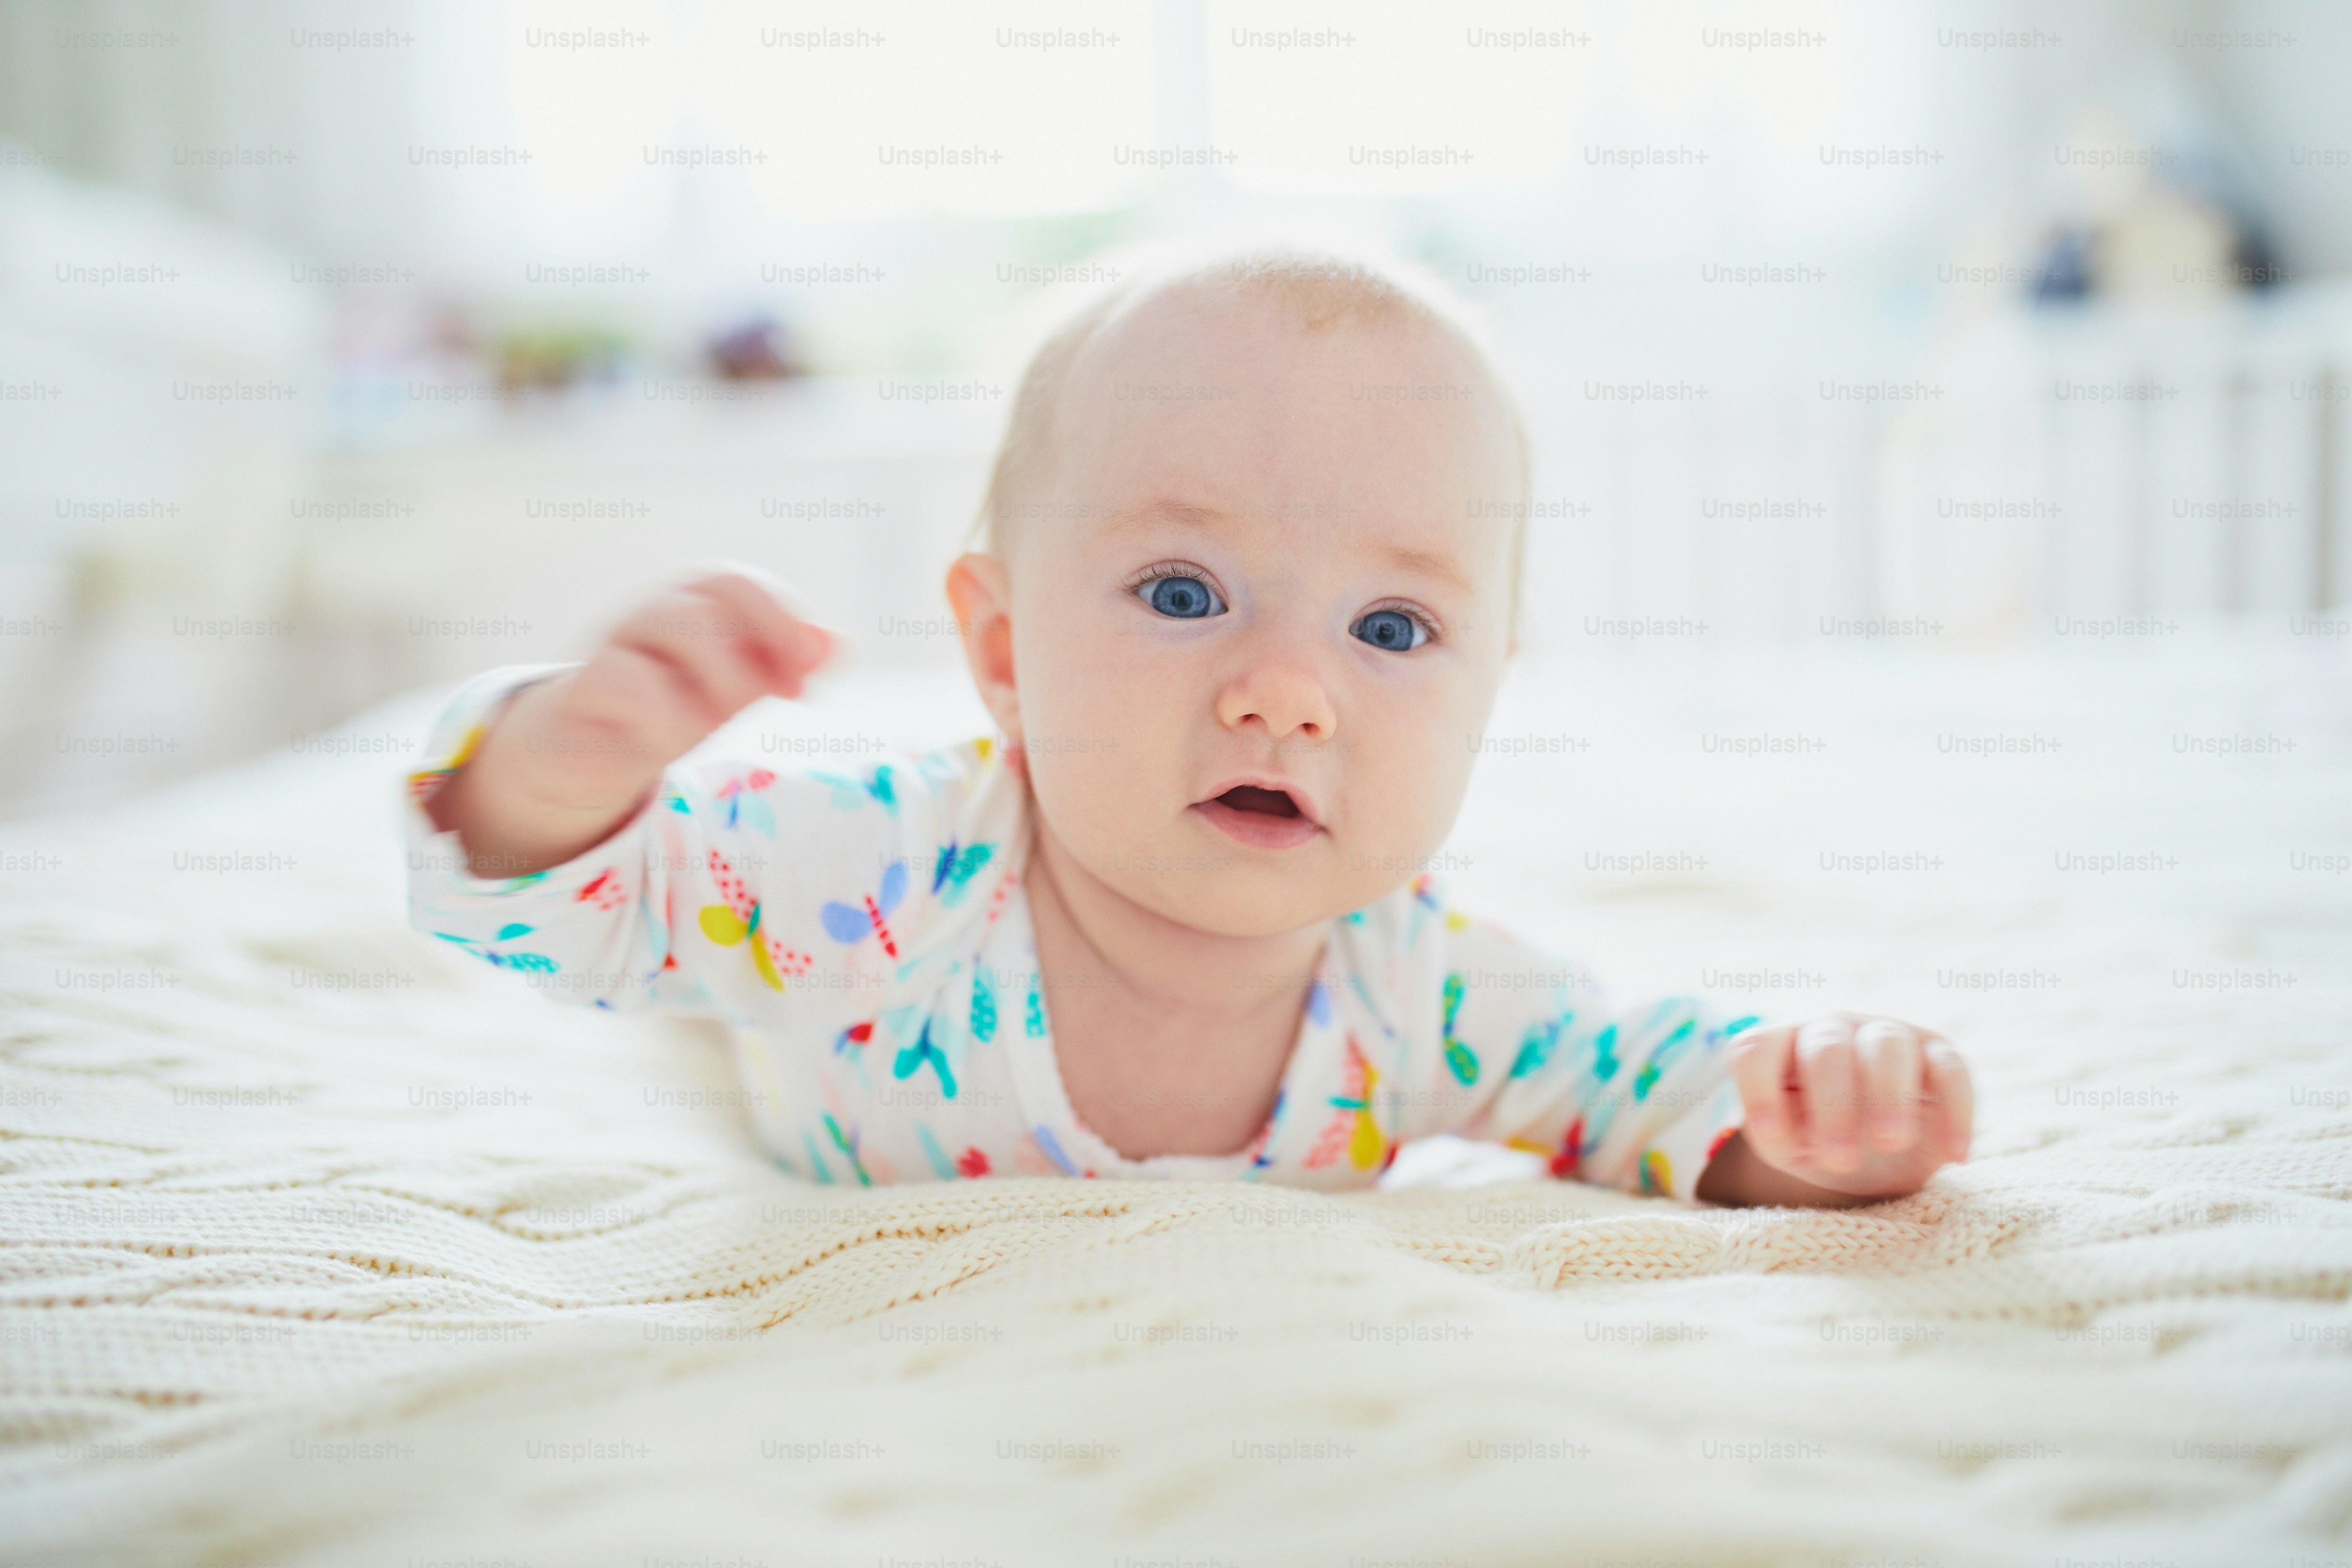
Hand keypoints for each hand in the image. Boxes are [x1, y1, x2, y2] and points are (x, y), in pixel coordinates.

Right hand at [554, 569, 832, 771]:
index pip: (735, 587)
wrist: (586, 750)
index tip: (812, 663)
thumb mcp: (731, 690)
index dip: (779, 618)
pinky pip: (619, 677)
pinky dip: (658, 706)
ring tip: (727, 718)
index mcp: (692, 608)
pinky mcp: (583, 690)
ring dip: (717, 671)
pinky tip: (676, 735)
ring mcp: (615, 647)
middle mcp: (654, 616)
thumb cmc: (668, 706)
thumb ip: (779, 668)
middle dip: (757, 642)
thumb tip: (837, 645)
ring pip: (668, 625)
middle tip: (783, 693)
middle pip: (707, 598)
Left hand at [1713, 1012, 1972, 1201]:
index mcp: (1781, 1046)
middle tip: (1840, 1158)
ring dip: (1889, 1095)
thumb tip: (1795, 1131)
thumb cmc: (1814, 1137)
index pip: (1757, 1050)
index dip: (1759, 1090)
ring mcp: (1886, 1034)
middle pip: (1826, 1049)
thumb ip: (1779, 1135)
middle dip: (1833, 1104)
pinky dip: (1956, 1109)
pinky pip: (1951, 1069)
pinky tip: (1953, 1155)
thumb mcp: (1787, 1144)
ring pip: (1887, 1046)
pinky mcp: (1938, 1053)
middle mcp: (1831, 1030)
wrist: (1870, 1145)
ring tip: (1890, 1143)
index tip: (1773, 1137)